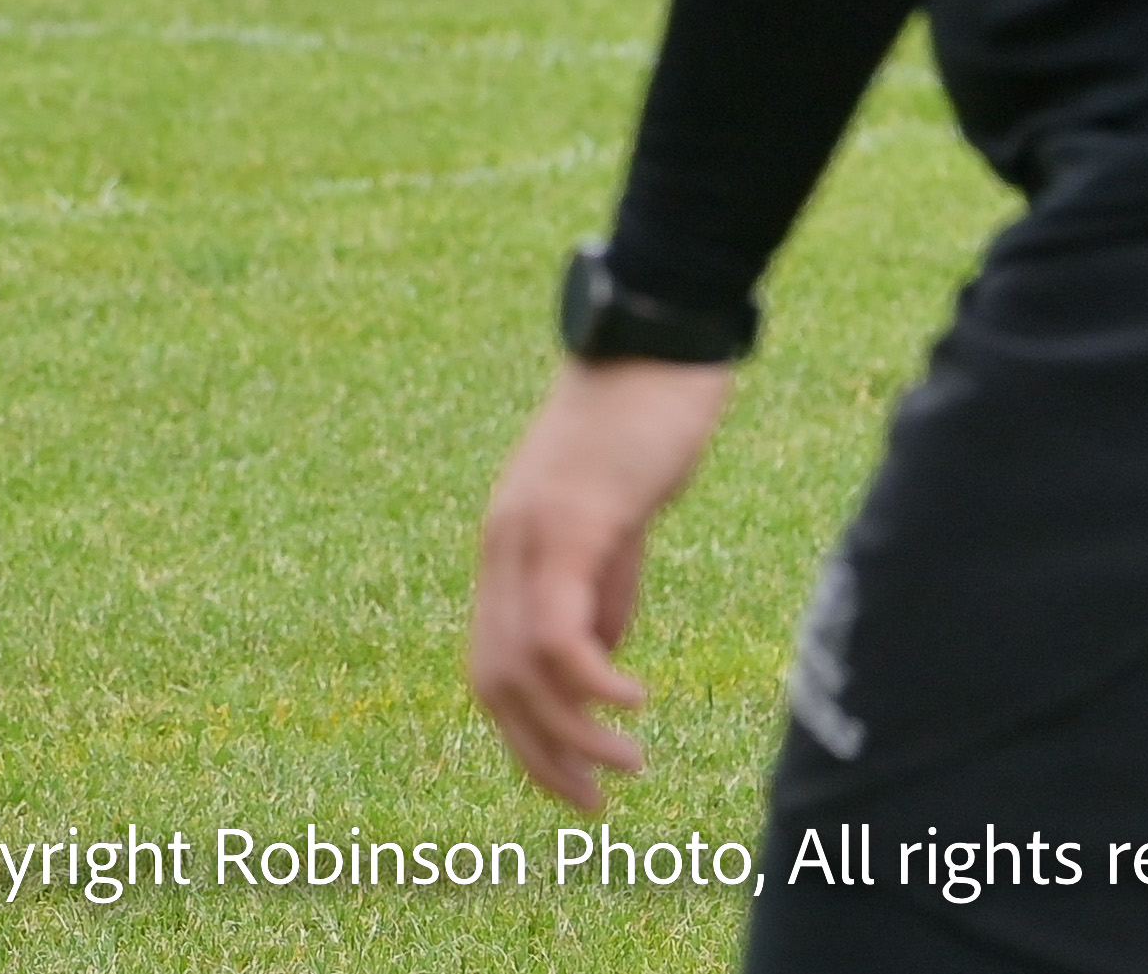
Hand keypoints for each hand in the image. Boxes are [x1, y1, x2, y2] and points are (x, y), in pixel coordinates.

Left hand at [468, 358, 736, 810]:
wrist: (656, 340)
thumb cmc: (643, 427)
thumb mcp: (617, 527)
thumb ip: (602, 590)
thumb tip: (599, 664)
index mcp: (510, 550)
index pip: (491, 664)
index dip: (524, 738)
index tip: (573, 787)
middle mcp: (503, 546)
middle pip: (492, 679)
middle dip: (539, 757)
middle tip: (594, 805)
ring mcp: (529, 533)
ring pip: (520, 665)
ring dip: (571, 732)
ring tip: (627, 765)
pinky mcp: (571, 520)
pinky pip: (558, 625)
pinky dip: (592, 680)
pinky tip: (634, 700)